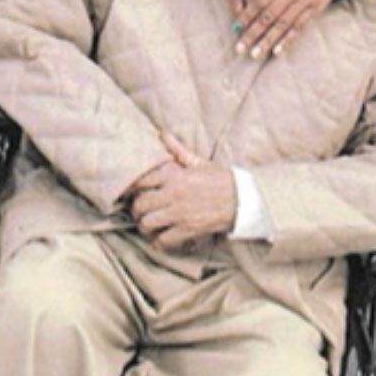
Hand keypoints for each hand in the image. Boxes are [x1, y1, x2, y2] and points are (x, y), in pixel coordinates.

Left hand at [127, 135, 235, 249]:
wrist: (242, 200)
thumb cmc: (220, 179)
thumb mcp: (198, 162)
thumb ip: (177, 150)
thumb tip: (162, 133)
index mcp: (175, 175)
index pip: (141, 180)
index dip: (133, 187)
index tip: (132, 191)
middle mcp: (173, 195)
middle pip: (140, 204)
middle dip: (137, 208)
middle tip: (140, 210)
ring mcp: (179, 214)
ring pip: (147, 223)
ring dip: (145, 225)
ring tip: (148, 223)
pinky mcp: (187, 231)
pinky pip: (163, 241)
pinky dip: (159, 241)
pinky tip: (161, 236)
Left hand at [234, 0, 348, 58]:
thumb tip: (247, 1)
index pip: (258, 0)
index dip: (246, 15)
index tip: (235, 29)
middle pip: (268, 15)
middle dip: (252, 33)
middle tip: (240, 48)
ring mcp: (303, 1)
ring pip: (282, 24)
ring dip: (267, 40)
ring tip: (255, 54)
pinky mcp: (315, 8)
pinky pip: (299, 26)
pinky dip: (288, 39)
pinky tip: (277, 50)